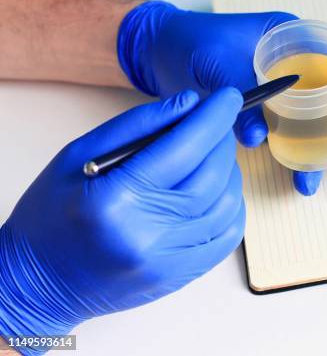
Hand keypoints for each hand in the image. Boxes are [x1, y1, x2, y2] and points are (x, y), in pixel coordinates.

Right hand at [0, 88, 244, 354]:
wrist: (39, 283)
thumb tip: (189, 104)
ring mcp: (166, 262)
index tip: (230, 97)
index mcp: (116, 199)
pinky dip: (233, 208)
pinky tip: (220, 190)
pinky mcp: (177, 278)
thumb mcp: (77, 155)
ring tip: (217, 155)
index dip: (214, 118)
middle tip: (220, 123)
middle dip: (223, 141)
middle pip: (211, 177)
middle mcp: (147, 235)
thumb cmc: (52, 214)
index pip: (183, 149)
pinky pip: (225, 239)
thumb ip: (135, 125)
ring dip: (230, 173)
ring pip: (225, 207)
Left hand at [117, 1, 326, 194]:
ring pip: (317, 125)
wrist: (160, 54)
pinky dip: (294, 158)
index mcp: (295, 41)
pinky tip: (297, 177)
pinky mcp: (267, 116)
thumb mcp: (216, 61)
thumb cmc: (190, 43)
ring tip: (312, 183)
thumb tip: (258, 138)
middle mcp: (297, 67)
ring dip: (321, 156)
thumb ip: (240, 95)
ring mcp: (284, 94)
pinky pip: (290, 138)